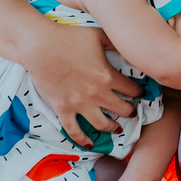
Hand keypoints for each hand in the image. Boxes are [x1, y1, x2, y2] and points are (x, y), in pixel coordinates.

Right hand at [25, 24, 141, 147]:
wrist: (40, 46)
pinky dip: (83, 140)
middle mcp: (98, 94)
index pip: (133, 90)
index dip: (139, 92)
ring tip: (117, 129)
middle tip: (132, 111)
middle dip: (130, 112)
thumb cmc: (69, 37)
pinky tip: (90, 144)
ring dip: (113, 128)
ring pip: (103, 125)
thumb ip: (116, 42)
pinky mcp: (63, 109)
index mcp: (108, 76)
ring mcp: (80, 104)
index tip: (140, 93)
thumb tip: (129, 43)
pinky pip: (75, 131)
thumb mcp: (98, 35)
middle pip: (123, 110)